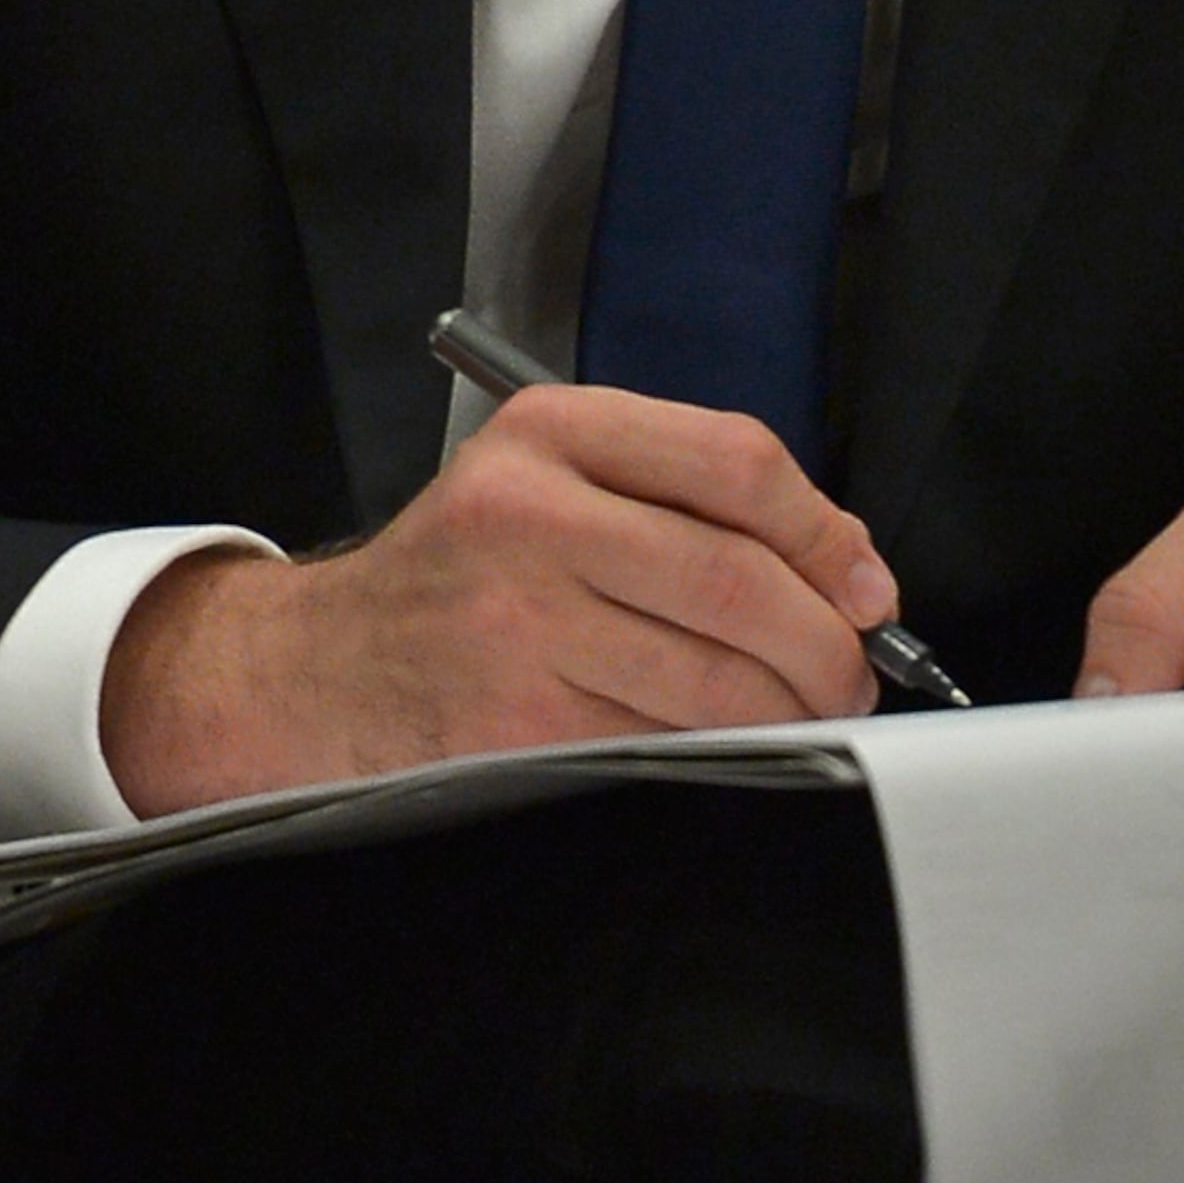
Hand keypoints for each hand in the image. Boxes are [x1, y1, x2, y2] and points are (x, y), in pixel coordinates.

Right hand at [102, 386, 895, 814]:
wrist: (317, 666)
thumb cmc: (462, 576)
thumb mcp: (551, 484)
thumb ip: (687, 500)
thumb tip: (851, 571)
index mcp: (551, 432)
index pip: (736, 460)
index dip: (827, 533)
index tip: (866, 586)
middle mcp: (527, 513)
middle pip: (736, 575)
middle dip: (826, 642)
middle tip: (854, 673)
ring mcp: (515, 622)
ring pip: (712, 674)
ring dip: (791, 709)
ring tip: (808, 713)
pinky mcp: (512, 721)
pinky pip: (663, 741)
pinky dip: (721, 750)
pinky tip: (727, 742)